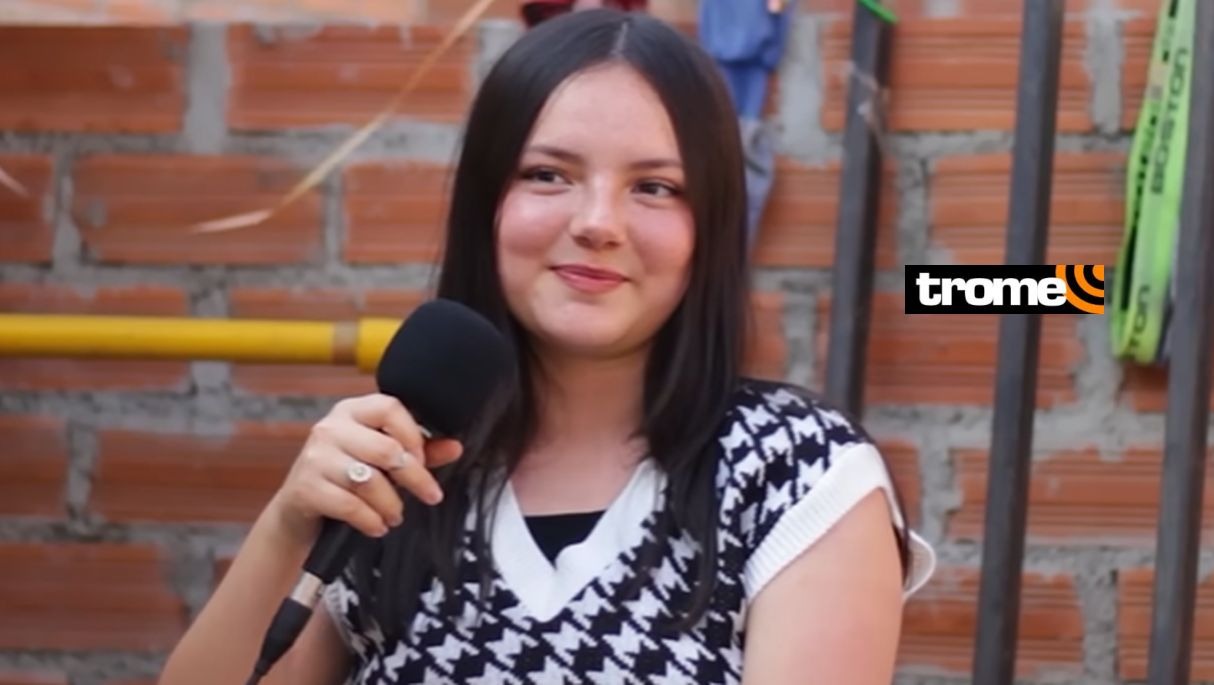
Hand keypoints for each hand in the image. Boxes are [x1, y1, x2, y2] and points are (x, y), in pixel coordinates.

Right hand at [268, 393, 463, 543]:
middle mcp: (330, 428)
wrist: (296, 513)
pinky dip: (371, 521)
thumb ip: (418, 451)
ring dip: (392, 505)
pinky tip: (377, 526)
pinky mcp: (305, 488)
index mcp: (352, 412)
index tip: (423, 459)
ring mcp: (315, 457)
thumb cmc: (345, 480)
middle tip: (429, 496)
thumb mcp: (380, 461)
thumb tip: (456, 447)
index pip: (389, 407)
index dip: (413, 434)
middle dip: (414, 478)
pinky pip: (350, 505)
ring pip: (369, 480)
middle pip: (386, 449)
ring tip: (395, 515)